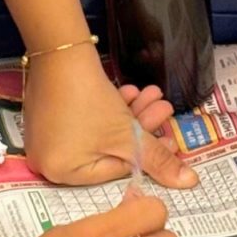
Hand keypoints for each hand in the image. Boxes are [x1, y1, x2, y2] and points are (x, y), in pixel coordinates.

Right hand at [21, 44, 196, 187]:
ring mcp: (47, 137)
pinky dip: (109, 109)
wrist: (59, 54)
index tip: (168, 138)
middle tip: (162, 110)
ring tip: (151, 94)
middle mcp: (50, 160)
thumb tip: (189, 182)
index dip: (145, 155)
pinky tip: (128, 91)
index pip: (114, 171)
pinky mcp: (50, 114)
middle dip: (140, 128)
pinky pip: (86, 120)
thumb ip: (158, 160)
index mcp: (62, 174)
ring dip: (129, 114)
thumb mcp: (128, 135)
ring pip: (101, 132)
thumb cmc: (89, 102)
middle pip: (109, 151)